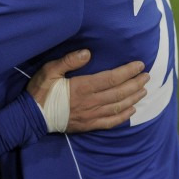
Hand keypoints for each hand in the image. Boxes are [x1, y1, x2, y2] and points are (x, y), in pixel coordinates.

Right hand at [26, 50, 148, 132]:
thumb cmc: (40, 91)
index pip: (111, 78)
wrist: (32, 117)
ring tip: (144, 90)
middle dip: (135, 83)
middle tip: (147, 76)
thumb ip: (68, 61)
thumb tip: (87, 53)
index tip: (139, 65)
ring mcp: (90, 115)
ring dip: (133, 98)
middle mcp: (90, 102)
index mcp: (81, 87)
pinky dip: (123, 116)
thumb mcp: (49, 70)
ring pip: (118, 107)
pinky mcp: (88, 125)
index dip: (127, 72)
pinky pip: (110, 122)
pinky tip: (132, 110)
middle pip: (119, 92)